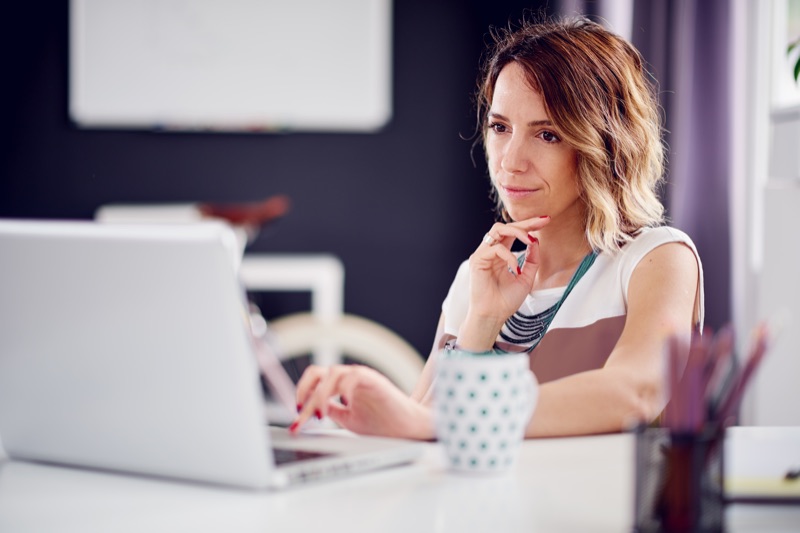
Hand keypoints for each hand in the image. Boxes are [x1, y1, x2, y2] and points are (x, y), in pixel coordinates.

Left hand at [290, 364, 433, 439]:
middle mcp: (348, 378)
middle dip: (305, 391)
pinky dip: (344, 389)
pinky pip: (354, 376)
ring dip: (321, 394)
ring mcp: (361, 378)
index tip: (296, 416)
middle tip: (301, 411)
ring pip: (332, 373)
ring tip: (320, 414)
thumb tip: (310, 410)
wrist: (407, 428)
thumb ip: (331, 410)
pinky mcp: (375, 381)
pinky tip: (344, 404)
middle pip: (317, 372)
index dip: (301, 396)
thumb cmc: (382, 423)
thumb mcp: (347, 419)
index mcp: (340, 386)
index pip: (314, 382)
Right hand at [464, 216, 548, 330]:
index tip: (546, 220)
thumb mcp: (526, 278)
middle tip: (543, 221)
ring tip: (530, 239)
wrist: (493, 316)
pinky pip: (496, 248)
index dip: (530, 225)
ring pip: (498, 229)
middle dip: (526, 222)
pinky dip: (509, 255)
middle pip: (506, 226)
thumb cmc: (506, 301)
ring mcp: (483, 254)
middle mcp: (490, 251)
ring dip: (517, 232)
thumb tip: (536, 241)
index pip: (514, 233)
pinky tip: (516, 268)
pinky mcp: (477, 260)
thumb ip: (532, 260)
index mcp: (501, 255)